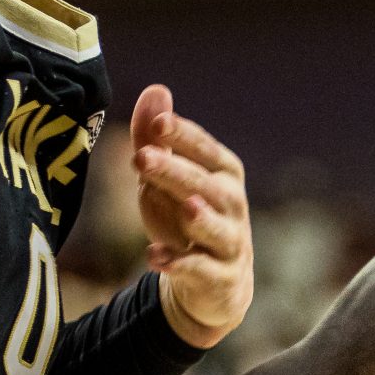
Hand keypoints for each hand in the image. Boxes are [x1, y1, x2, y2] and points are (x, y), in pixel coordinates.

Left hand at [131, 84, 252, 348]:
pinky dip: (181, 265)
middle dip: (176, 172)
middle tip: (143, 158)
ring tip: (185, 207)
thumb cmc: (185, 220)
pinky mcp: (221, 278)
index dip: (182, 135)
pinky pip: (202, 272)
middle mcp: (232, 205)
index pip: (204, 148)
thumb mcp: (166, 179)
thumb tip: (156, 90)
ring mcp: (229, 243)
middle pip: (207, 186)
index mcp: (222, 173)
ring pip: (216, 229)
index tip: (157, 123)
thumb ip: (156, 139)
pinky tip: (155, 257)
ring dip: (201, 219)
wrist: (214, 285)